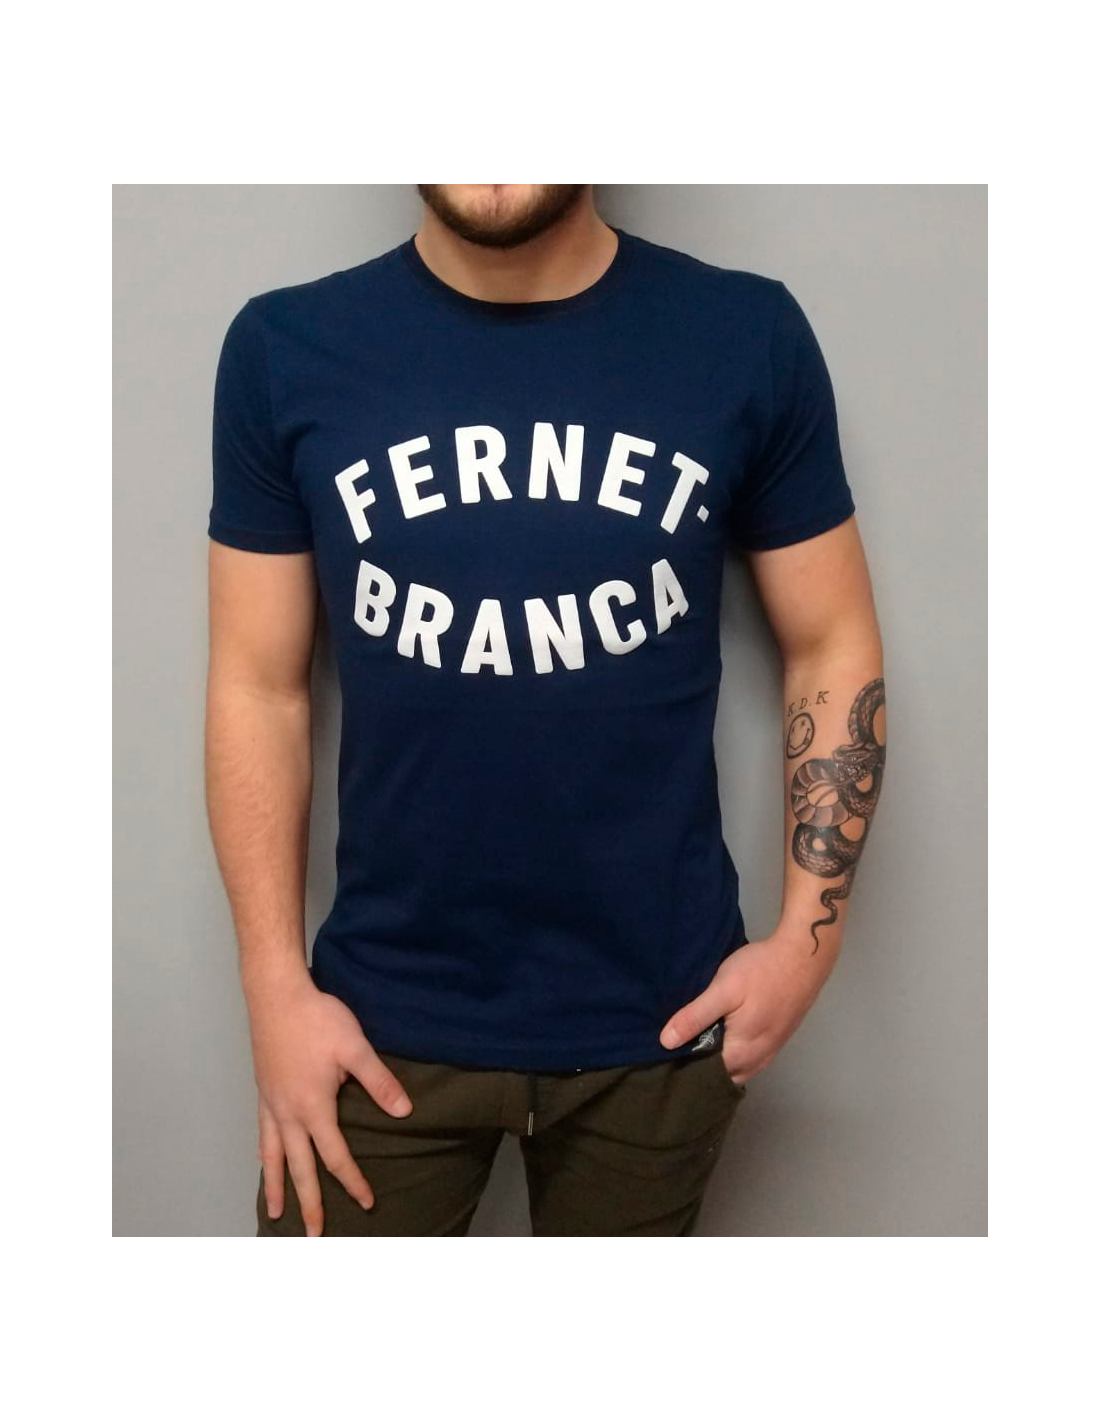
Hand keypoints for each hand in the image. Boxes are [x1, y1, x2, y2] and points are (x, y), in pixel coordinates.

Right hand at [246, 966, 411, 1235]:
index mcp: (313, 1108)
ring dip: (276, 1186)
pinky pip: (263, 1133)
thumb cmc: (316, 1018)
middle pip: (299, 1168)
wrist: (276, 994)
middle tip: (314, 1236)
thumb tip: (404, 1111)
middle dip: (309, 1203)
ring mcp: (271, 1103)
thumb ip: (379, 1082)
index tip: (366, 1203)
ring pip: (273, 1156)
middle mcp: (288, 1113)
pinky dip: (265, 1154)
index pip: (335, 1156)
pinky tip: (265, 1160)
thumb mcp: (356, 1048)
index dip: (352, 1182)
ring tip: (274, 1214)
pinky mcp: (263, 1090)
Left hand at [659, 931, 836, 1085]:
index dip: (684, 1067)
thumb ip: (695, 1017)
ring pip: (738, 1068)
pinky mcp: (778, 1039)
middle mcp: (758, 1060)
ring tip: (696, 1042)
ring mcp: (771, 1051)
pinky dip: (735, 1054)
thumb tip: (666, 1043)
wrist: (803, 957)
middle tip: (677, 1048)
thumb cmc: (760, 971)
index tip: (666, 1055)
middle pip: (723, 1075)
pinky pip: (751, 1058)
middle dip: (701, 1066)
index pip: (705, 1075)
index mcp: (741, 1053)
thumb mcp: (723, 989)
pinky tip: (722, 1036)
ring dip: (719, 1061)